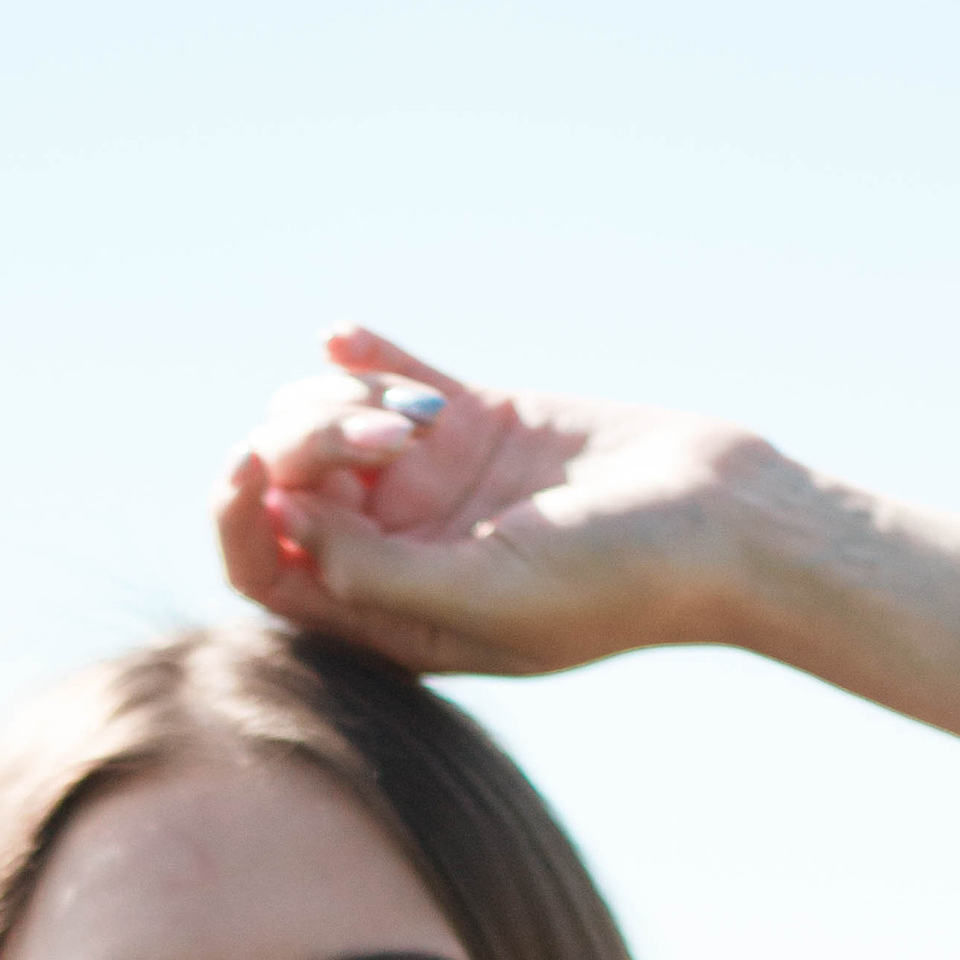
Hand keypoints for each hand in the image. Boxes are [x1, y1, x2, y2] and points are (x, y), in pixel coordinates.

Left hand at [214, 323, 778, 680]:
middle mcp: (403, 557)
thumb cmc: (616, 582)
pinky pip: (397, 385)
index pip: (276, 576)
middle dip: (307, 449)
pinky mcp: (475, 428)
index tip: (246, 464)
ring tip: (404, 416)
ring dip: (342, 406)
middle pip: (295, 493)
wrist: (720, 523)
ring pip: (334, 434)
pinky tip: (343, 337)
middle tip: (378, 437)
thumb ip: (380, 576)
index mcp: (395, 622)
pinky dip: (364, 358)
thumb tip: (286, 521)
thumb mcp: (489, 597)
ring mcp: (436, 491)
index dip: (239, 522)